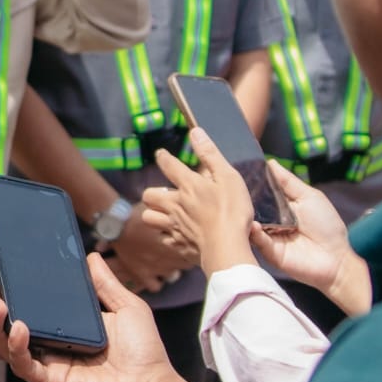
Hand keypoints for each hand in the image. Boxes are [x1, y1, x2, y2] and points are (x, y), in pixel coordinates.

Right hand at [0, 254, 177, 381]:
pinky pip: (24, 364)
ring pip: (5, 345)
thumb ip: (105, 284)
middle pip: (5, 325)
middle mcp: (49, 344)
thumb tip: (90, 256)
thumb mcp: (126, 307)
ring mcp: (47, 363)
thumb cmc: (143, 352)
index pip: (26, 306)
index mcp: (61, 326)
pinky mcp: (50, 380)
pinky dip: (17, 346)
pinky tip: (20, 327)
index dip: (9, 290)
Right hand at [103, 206, 195, 292]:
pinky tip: (156, 274)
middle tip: (179, 249)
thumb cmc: (135, 213)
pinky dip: (157, 282)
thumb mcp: (158, 207)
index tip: (190, 242)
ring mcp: (155, 267)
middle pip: (186, 264)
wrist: (113, 222)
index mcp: (175, 240)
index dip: (194, 246)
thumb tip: (186, 210)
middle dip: (185, 257)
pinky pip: (156, 286)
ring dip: (173, 269)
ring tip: (168, 260)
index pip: (194, 250)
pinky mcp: (142, 274)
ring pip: (174, 276)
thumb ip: (174, 211)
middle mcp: (168, 257)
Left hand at [141, 130, 255, 276]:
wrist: (227, 248)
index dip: (163, 157)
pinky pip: (164, 238)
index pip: (169, 165)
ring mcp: (174, 226)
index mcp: (188, 186)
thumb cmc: (232, 211)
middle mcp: (175, 205)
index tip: (160, 154)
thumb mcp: (228, 177)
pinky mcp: (178, 245)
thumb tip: (195, 132)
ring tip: (165, 213)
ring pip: (149, 218)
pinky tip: (176, 234)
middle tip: (165, 193)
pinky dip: (167, 235)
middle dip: (153, 192)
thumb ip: (210, 155)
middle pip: (149, 195)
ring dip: (154, 214)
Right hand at [249, 160, 366, 313]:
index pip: (260, 190)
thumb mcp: (309, 197)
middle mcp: (270, 219)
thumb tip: (270, 162)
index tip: (238, 169)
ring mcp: (268, 235)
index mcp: (279, 205)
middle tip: (233, 186)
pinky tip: (256, 224)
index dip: (252, 181)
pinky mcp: (268, 251)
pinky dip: (255, 232)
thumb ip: (289, 182)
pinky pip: (257, 239)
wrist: (336, 259)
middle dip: (244, 196)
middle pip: (252, 205)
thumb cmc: (327, 226)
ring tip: (240, 204)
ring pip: (251, 221)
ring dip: (247, 214)